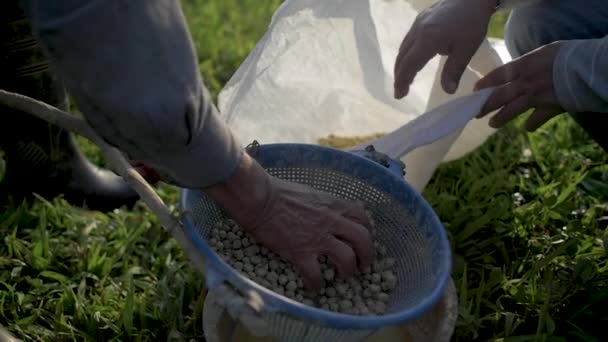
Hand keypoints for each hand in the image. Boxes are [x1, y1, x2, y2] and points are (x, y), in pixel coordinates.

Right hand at [206, 153, 374, 289]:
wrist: (259, 199)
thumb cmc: (277, 191)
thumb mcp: (309, 193)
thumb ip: (322, 205)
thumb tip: (324, 214)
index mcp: (332, 205)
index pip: (362, 218)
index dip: (367, 231)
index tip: (362, 240)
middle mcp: (331, 221)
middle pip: (363, 240)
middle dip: (367, 256)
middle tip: (362, 265)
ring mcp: (317, 238)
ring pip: (347, 260)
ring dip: (348, 272)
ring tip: (342, 277)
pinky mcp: (301, 253)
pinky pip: (316, 275)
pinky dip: (317, 285)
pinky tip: (314, 287)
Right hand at [394, 0, 495, 97]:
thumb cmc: (472, 23)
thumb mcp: (466, 50)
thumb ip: (454, 71)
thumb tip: (448, 91)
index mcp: (427, 41)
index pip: (409, 65)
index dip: (402, 81)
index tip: (399, 95)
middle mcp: (417, 32)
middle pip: (402, 57)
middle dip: (399, 75)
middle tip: (400, 90)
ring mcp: (417, 24)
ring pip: (403, 47)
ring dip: (401, 64)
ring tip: (404, 77)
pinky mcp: (421, 18)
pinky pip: (408, 39)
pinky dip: (406, 53)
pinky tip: (412, 58)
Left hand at [475, 41, 565, 130]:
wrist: (587, 68)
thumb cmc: (567, 55)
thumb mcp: (543, 52)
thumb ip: (528, 63)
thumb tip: (518, 69)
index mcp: (522, 66)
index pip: (496, 76)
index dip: (484, 85)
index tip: (475, 91)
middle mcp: (524, 83)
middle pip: (497, 97)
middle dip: (484, 106)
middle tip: (476, 112)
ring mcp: (535, 97)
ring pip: (510, 111)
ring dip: (499, 119)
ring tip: (492, 124)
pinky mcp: (547, 109)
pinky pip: (533, 121)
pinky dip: (530, 125)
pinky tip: (527, 127)